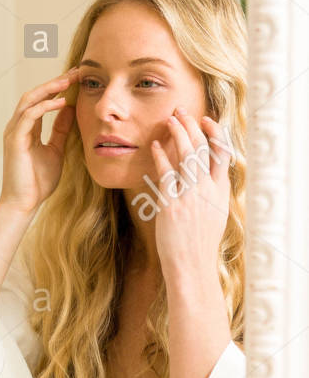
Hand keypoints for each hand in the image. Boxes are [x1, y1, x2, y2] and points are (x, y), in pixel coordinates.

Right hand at [0, 68, 77, 215]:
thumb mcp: (56, 150)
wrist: (24, 204)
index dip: (58, 87)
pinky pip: (30, 115)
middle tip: (76, 72)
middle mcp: (18, 126)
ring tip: (69, 80)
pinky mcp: (15, 140)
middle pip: (35, 94)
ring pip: (29, 100)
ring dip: (50, 88)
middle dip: (56, 81)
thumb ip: (60, 130)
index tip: (77, 78)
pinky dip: (45, 106)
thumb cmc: (38, 182)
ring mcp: (14, 132)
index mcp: (26, 128)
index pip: (41, 100)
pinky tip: (62, 102)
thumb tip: (70, 109)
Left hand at [150, 108, 231, 286]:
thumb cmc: (199, 243)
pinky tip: (154, 146)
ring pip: (186, 155)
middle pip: (202, 148)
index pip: (221, 153)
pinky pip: (166, 173)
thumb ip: (211, 192)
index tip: (205, 119)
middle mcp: (207, 190)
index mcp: (220, 191)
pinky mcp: (172, 205)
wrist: (191, 266)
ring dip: (177, 133)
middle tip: (180, 111)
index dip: (214, 132)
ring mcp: (190, 196)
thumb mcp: (214, 214)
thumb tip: (206, 175)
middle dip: (191, 126)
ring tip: (169, 119)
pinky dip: (160, 156)